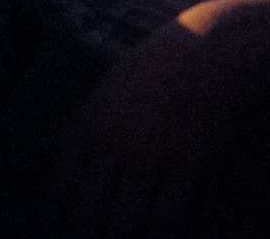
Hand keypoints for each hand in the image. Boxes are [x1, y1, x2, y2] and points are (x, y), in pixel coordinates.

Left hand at [49, 0, 269, 238]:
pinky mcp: (185, 168)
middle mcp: (110, 147)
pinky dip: (157, 237)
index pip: (59, 188)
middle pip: (87, 214)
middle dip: (83, 238)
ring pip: (123, 223)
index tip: (54, 235)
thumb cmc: (164, 66)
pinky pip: (164, 220)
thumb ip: (92, 126)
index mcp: (87, 125)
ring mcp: (147, 159)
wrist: (215, 50)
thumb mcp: (114, 89)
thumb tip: (71, 157)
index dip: (56, 221)